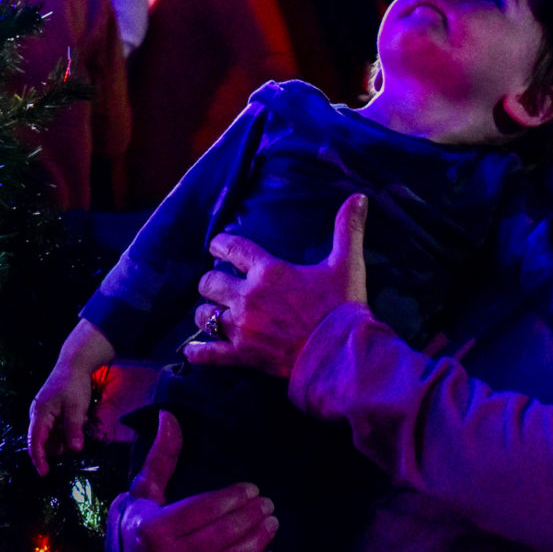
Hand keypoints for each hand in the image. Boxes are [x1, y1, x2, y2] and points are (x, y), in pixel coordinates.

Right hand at [28, 362, 93, 475]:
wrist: (74, 363)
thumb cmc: (74, 385)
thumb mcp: (76, 408)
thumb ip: (73, 429)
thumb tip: (74, 450)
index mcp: (39, 415)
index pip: (35, 443)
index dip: (39, 460)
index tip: (45, 474)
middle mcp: (36, 416)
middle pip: (44, 442)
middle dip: (60, 444)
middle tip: (77, 431)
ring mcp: (42, 414)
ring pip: (51, 436)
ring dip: (64, 435)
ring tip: (78, 419)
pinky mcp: (48, 412)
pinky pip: (55, 428)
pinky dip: (65, 428)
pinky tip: (75, 416)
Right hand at [110, 411, 277, 551]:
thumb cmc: (140, 521)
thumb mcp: (145, 490)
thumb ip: (161, 455)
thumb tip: (168, 414)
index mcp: (152, 529)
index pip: (200, 511)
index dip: (230, 499)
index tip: (253, 488)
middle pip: (218, 536)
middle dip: (248, 518)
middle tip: (268, 503)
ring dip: (256, 540)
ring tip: (272, 522)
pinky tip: (263, 545)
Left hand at [184, 194, 368, 377]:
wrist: (340, 355)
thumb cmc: (342, 308)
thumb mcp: (347, 264)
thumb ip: (348, 229)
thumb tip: (359, 196)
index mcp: (269, 271)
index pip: (232, 248)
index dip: (220, 244)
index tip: (216, 246)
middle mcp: (248, 296)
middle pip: (209, 282)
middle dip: (211, 282)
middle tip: (218, 284)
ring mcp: (242, 327)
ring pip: (204, 315)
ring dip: (206, 313)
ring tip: (212, 313)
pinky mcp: (242, 355)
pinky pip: (207, 353)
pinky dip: (197, 352)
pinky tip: (192, 350)